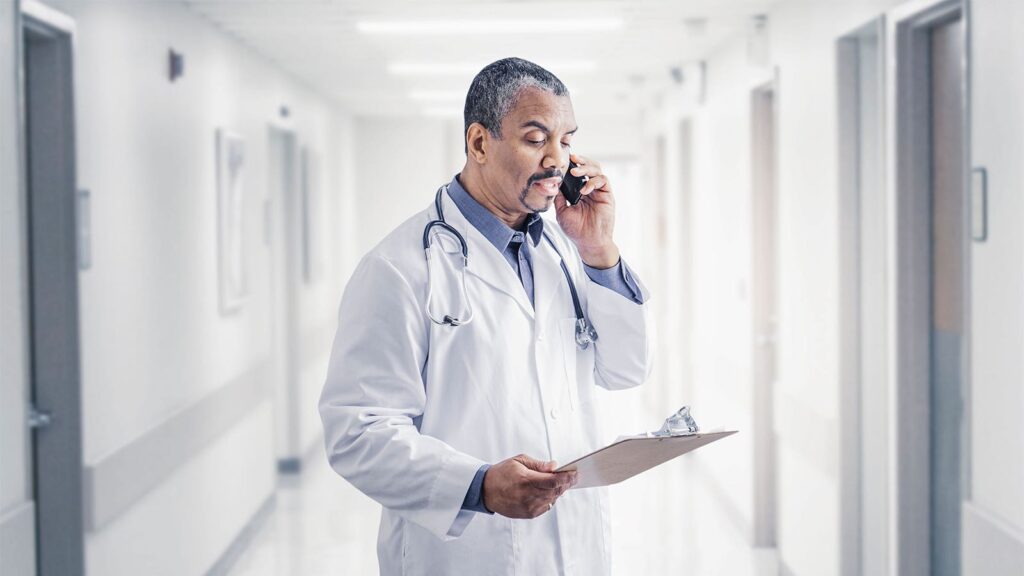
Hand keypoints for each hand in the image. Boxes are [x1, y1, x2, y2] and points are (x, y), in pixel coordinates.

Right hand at [482, 454, 577, 518]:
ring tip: (562, 482)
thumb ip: (538, 465)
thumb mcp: (519, 461)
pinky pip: (546, 506)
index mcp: (526, 480)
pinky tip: (549, 491)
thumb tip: (555, 466)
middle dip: (566, 483)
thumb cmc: (502, 473)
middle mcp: (528, 496)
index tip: (575, 473)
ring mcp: (529, 507)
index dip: (567, 478)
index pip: (553, 481)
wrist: (486, 491)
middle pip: (555, 491)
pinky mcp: (528, 514)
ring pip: (552, 499)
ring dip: (559, 491)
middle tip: (573, 477)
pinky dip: (550, 498)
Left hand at [554, 152, 619, 268]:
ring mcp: (600, 191)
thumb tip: (551, 183)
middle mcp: (590, 188)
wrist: (589, 243)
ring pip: (597, 170)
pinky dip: (593, 182)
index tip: (563, 160)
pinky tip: (585, 190)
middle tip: (572, 159)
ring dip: (587, 168)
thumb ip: (559, 197)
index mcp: (580, 191)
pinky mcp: (607, 196)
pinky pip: (603, 181)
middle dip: (581, 161)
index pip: (578, 172)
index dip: (572, 165)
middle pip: (589, 166)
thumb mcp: (562, 211)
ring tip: (576, 172)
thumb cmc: (576, 230)